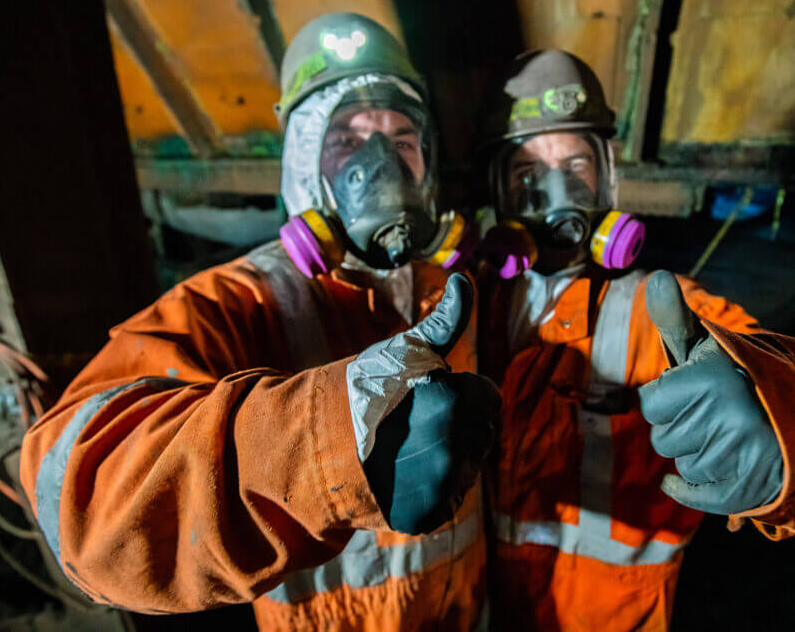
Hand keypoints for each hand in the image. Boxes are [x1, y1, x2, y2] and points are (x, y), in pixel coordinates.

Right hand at [353, 274, 500, 533]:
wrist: (308, 445)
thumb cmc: (360, 389)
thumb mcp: (403, 349)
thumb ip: (444, 319)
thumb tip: (463, 279)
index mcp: (452, 402)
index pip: (487, 394)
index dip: (455, 389)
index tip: (422, 392)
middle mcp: (452, 449)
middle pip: (483, 430)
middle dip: (456, 422)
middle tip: (411, 420)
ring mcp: (440, 487)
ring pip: (471, 464)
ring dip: (449, 456)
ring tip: (404, 447)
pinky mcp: (428, 516)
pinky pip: (452, 497)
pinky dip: (432, 489)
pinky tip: (402, 474)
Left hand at [637, 271, 782, 514]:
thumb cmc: (736, 378)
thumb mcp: (706, 346)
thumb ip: (674, 317)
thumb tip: (655, 277)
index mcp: (711, 376)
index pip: (651, 404)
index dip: (668, 400)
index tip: (698, 391)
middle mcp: (728, 414)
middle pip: (663, 439)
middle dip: (682, 429)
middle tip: (718, 415)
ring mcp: (743, 454)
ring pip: (683, 466)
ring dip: (699, 455)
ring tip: (731, 436)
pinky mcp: (753, 487)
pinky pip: (698, 495)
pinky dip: (694, 490)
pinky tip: (712, 470)